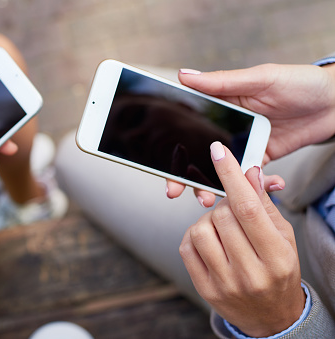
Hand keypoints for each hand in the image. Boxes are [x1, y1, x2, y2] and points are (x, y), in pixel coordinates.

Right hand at [167, 63, 334, 205]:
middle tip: (176, 192)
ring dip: (215, 187)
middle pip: (199, 156)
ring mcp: (244, 145)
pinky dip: (254, 187)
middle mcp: (227, 128)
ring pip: (220, 171)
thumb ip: (221, 82)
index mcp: (220, 106)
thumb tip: (183, 75)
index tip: (163, 170)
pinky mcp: (261, 159)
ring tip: (212, 200)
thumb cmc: (299, 82)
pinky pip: (250, 178)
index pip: (189, 129)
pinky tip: (265, 187)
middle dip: (186, 177)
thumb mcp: (259, 79)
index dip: (173, 150)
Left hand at [179, 142, 304, 336]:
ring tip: (223, 228)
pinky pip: (186, 247)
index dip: (231, 175)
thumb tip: (249, 172)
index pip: (248, 208)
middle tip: (232, 209)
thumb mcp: (283, 237)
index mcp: (276, 257)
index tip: (218, 151)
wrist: (271, 316)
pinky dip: (195, 236)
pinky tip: (210, 240)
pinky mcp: (204, 288)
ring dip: (208, 220)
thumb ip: (264, 205)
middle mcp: (249, 272)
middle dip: (225, 203)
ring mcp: (224, 283)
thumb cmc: (279, 271)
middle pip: (222, 216)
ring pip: (199, 229)